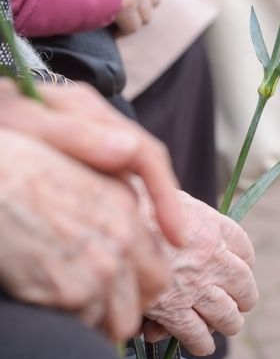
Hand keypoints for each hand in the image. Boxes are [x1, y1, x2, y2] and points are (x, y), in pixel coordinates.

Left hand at [0, 79, 183, 248]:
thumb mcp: (24, 123)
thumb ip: (75, 134)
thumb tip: (129, 150)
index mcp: (86, 109)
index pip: (143, 152)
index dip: (165, 194)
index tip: (175, 236)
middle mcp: (92, 119)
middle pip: (143, 163)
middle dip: (161, 205)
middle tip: (169, 249)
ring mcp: (82, 132)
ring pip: (126, 173)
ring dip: (142, 208)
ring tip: (147, 247)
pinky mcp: (69, 149)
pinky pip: (105, 179)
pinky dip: (115, 206)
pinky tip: (112, 230)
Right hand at [0, 126, 168, 339]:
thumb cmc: (21, 171)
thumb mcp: (80, 173)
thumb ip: (113, 204)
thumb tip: (130, 235)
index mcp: (126, 204)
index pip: (158, 266)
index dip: (139, 284)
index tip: (122, 288)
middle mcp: (122, 236)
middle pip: (147, 298)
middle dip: (125, 306)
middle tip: (97, 302)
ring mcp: (100, 267)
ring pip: (118, 323)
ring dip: (96, 318)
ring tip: (66, 297)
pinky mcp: (71, 293)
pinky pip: (82, 329)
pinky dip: (67, 322)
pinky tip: (46, 297)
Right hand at [143, 192, 258, 355]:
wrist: (109, 222)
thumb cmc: (135, 205)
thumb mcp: (169, 197)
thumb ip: (186, 214)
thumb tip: (186, 220)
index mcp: (212, 227)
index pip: (245, 250)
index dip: (244, 263)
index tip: (238, 268)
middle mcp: (211, 257)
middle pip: (244, 285)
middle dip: (243, 296)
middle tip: (240, 302)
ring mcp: (195, 285)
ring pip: (228, 315)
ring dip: (229, 322)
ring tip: (227, 323)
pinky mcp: (173, 310)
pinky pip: (198, 334)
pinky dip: (202, 342)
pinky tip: (201, 342)